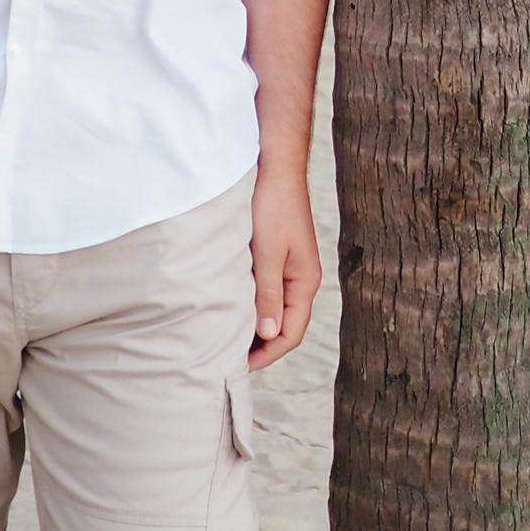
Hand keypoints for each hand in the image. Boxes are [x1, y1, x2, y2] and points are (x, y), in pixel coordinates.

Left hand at [247, 165, 320, 370]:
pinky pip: (264, 290)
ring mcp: (287, 267)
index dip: (267, 354)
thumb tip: (268, 335)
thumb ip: (269, 294)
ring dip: (252, 324)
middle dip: (259, 345)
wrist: (272, 165)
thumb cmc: (272, 205)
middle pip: (282, 325)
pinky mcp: (274, 255)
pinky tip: (228, 306)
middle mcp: (299, 278)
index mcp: (305, 281)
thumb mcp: (268, 253)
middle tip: (227, 358)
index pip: (291, 333)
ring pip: (271, 308)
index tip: (238, 366)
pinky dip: (249, 302)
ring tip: (224, 337)